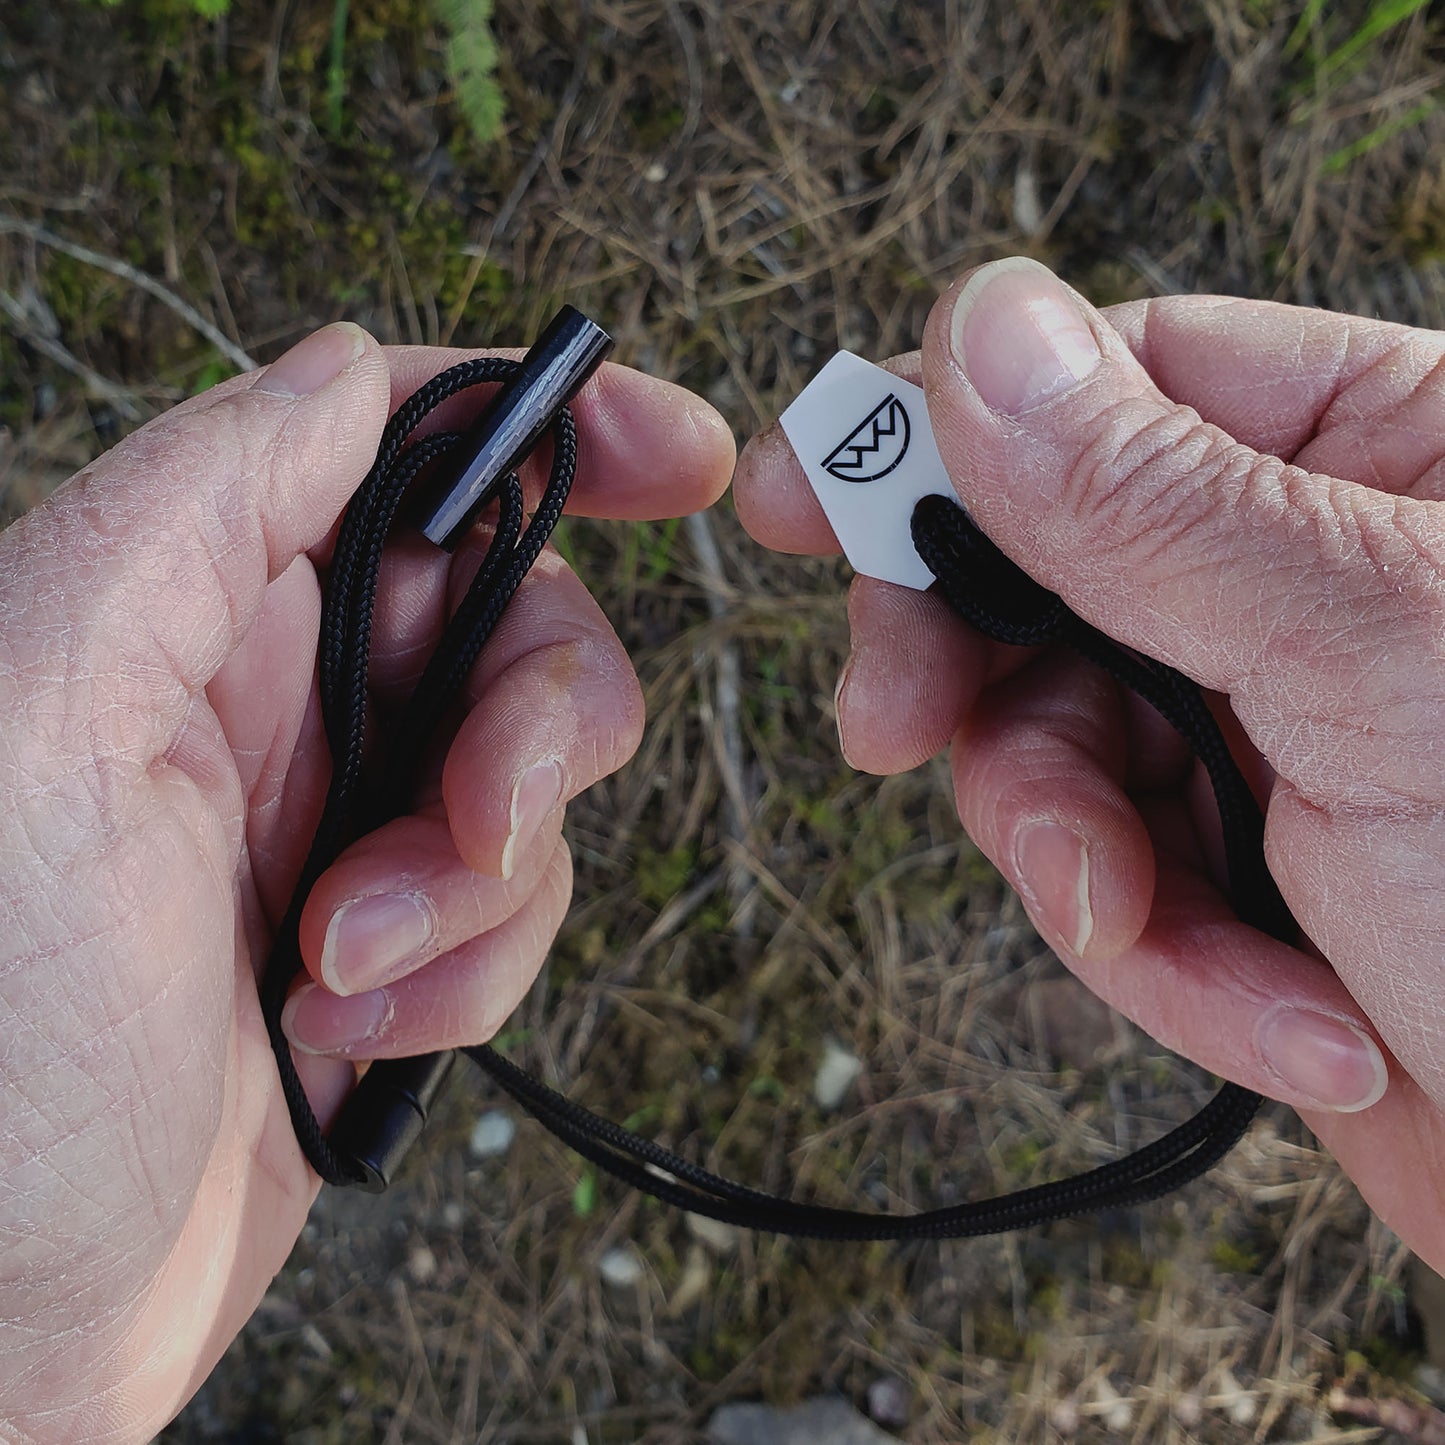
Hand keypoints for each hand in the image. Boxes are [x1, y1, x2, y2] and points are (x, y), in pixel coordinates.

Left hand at [0, 324, 734, 1441]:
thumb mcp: (49, 705)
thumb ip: (207, 501)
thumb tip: (347, 372)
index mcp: (196, 598)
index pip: (411, 446)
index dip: (559, 431)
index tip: (679, 460)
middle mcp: (275, 695)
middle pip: (515, 622)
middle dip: (535, 724)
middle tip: (477, 816)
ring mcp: (337, 823)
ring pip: (531, 782)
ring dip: (479, 887)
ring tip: (345, 967)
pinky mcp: (384, 944)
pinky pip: (511, 911)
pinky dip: (466, 977)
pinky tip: (343, 1032)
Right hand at [735, 257, 1444, 1272]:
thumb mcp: (1373, 659)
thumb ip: (1157, 500)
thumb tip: (981, 334)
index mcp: (1380, 455)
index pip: (1109, 385)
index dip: (942, 435)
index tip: (802, 490)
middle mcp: (1310, 578)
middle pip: (1039, 575)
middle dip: (976, 681)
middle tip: (890, 727)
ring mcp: (1271, 725)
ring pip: (1052, 746)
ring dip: (1083, 864)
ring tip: (1155, 932)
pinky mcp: (1245, 865)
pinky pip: (1112, 878)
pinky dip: (1166, 965)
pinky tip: (1288, 1027)